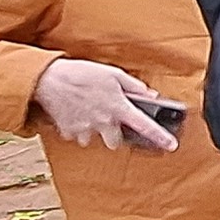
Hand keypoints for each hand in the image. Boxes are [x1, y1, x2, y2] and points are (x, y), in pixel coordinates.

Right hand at [32, 57, 177, 151]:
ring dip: (94, 130)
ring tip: (87, 112)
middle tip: (107, 119)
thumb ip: (134, 86)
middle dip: (113, 133)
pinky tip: (74, 113)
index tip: (171, 145)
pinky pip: (77, 136)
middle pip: (116, 142)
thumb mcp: (112, 73)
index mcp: (118, 107)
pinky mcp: (69, 132)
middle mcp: (104, 122)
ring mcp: (86, 129)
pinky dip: (77, 128)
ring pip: (94, 140)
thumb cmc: (81, 73)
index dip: (160, 137)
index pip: (145, 126)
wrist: (48, 79)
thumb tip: (151, 94)